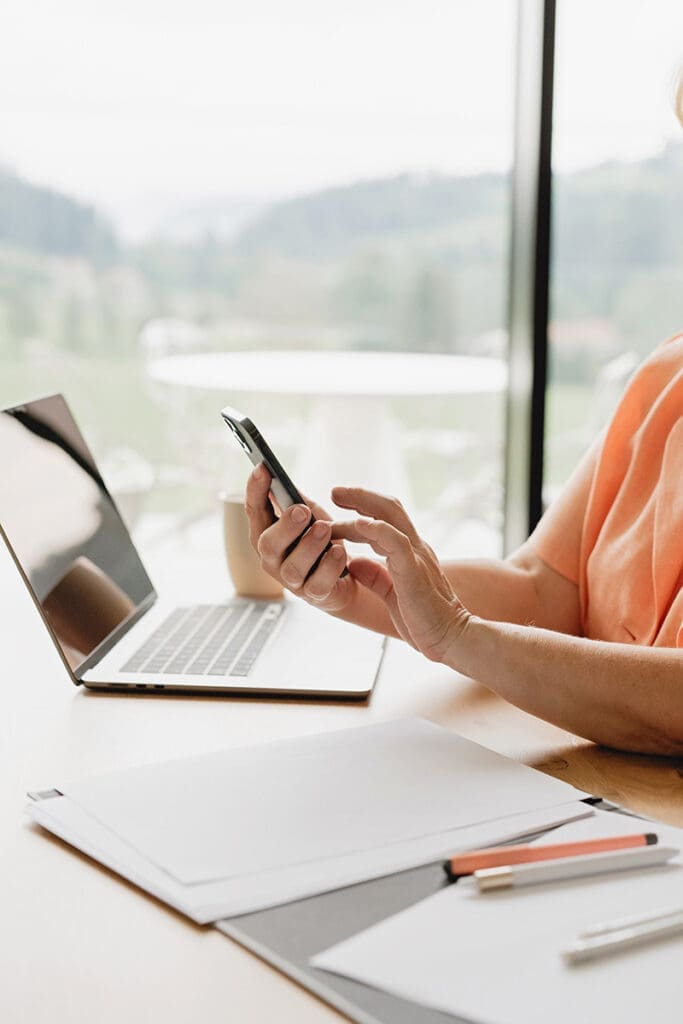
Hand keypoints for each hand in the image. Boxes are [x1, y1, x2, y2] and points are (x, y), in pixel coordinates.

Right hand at [244, 464, 354, 613]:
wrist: (345, 576)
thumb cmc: (322, 542)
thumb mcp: (310, 516)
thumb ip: (295, 500)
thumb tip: (279, 476)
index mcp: (267, 535)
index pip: (254, 511)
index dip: (255, 490)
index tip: (262, 468)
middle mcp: (273, 560)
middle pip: (267, 544)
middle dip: (284, 526)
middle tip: (301, 510)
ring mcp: (292, 581)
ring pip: (291, 567)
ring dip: (308, 546)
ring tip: (325, 529)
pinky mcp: (314, 595)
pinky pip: (317, 584)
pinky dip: (329, 566)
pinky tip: (338, 551)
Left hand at [331, 487, 470, 662]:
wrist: (452, 639)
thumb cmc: (424, 619)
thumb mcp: (392, 593)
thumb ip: (375, 576)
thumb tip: (354, 563)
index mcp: (410, 553)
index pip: (386, 519)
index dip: (362, 508)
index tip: (338, 503)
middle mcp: (415, 548)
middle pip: (389, 508)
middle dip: (360, 496)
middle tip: (334, 491)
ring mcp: (417, 557)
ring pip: (391, 517)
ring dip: (362, 504)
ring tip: (338, 497)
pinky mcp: (414, 572)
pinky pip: (397, 543)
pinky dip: (377, 530)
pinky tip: (358, 523)